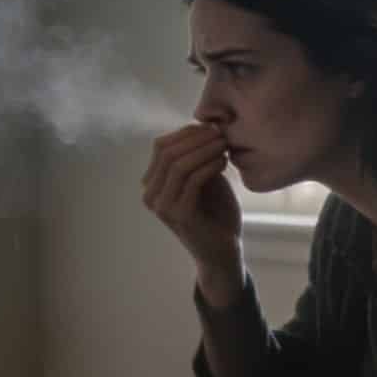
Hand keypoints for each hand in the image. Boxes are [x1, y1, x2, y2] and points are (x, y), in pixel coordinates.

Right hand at [142, 122, 242, 285]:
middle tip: (221, 134)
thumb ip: (197, 156)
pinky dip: (209, 166)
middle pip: (167, 152)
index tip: (213, 127)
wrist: (223, 251)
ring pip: (178, 164)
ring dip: (204, 150)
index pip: (161, 145)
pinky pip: (192, 180)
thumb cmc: (216, 213)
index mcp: (153, 184)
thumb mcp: (205, 178)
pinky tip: (225, 162)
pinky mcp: (179, 215)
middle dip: (196, 138)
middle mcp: (151, 195)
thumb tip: (202, 125)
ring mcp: (162, 206)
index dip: (186, 132)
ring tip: (225, 145)